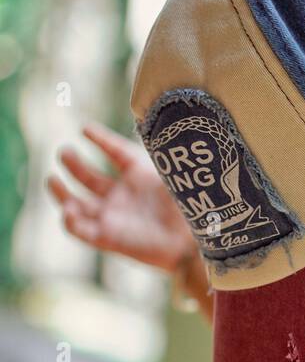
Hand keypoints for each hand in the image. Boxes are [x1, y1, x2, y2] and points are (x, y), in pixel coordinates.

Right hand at [48, 122, 195, 272]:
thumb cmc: (189, 205)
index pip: (115, 153)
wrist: (194, 241)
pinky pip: (82, 231)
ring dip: (62, 193)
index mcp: (139, 175)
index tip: (85, 128)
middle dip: (73, 164)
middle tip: (64, 152)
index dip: (101, 140)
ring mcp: (114, 217)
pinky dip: (71, 222)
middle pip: (89, 178)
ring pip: (78, 205)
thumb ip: (158, 149)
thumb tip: (149, 121)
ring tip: (52, 180)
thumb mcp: (172, 171)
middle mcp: (123, 195)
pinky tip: (68, 211)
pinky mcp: (109, 238)